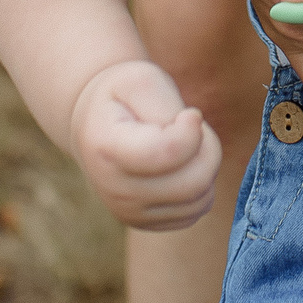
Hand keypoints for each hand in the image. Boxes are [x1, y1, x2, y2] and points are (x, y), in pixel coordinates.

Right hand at [70, 59, 222, 230]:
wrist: (95, 125)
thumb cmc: (123, 96)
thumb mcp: (140, 79)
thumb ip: (166, 104)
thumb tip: (192, 130)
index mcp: (107, 147)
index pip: (167, 154)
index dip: (192, 130)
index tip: (189, 113)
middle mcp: (113, 189)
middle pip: (192, 182)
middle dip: (208, 147)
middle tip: (194, 127)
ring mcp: (128, 212)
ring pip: (199, 199)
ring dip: (207, 165)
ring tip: (188, 143)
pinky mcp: (144, 224)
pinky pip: (196, 212)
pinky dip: (202, 186)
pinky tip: (184, 165)